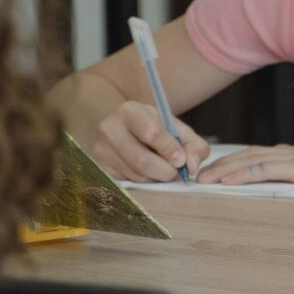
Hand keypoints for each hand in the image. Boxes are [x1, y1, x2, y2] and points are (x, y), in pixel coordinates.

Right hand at [93, 99, 211, 182]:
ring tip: (163, 169)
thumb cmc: (152, 127)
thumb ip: (193, 144)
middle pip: (142, 160)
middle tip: (177, 173)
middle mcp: (110, 128)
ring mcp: (101, 150)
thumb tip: (192, 166)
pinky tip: (148, 172)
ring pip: (136, 175)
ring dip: (156, 178)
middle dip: (165, 171)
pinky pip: (128, 183)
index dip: (169, 149)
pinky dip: (145, 182)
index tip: (182, 161)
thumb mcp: (174, 127)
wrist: (119, 127)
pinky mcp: (101, 168)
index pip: (151, 133)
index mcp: (130, 111)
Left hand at [198, 133, 293, 186]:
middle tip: (198, 174)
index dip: (237, 161)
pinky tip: (224, 182)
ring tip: (201, 179)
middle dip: (220, 165)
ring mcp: (293, 159)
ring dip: (221, 171)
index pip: (261, 155)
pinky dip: (239, 175)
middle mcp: (291, 154)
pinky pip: (261, 171)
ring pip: (247, 162)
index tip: (219, 168)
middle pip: (246, 156)